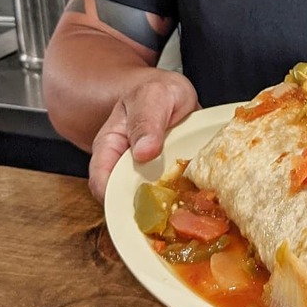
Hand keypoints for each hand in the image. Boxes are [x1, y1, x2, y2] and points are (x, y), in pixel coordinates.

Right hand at [88, 71, 199, 201]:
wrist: (173, 92)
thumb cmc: (156, 91)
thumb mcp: (153, 97)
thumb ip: (146, 121)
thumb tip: (142, 153)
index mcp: (110, 148)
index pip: (102, 183)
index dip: (116, 200)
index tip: (141, 205)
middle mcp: (127, 168)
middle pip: (129, 201)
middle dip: (149, 213)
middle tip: (176, 214)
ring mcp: (149, 176)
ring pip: (155, 204)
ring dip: (172, 210)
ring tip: (194, 210)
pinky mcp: (171, 181)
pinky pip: (177, 198)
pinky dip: (188, 200)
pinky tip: (203, 200)